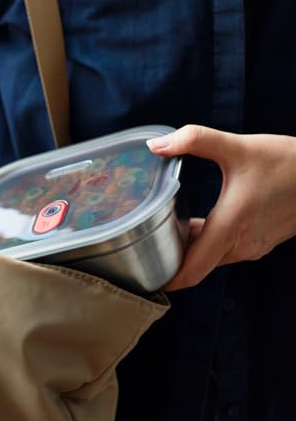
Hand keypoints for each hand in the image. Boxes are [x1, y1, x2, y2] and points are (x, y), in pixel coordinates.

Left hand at [147, 125, 295, 290]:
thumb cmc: (289, 163)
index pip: (191, 271)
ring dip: (187, 250)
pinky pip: (224, 250)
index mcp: (230, 229)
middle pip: (195, 265)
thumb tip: (155, 145)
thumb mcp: (238, 147)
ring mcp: (252, 246)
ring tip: (160, 234)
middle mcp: (240, 245)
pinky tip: (191, 225)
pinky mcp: (259, 241)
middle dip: (168, 261)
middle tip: (141, 248)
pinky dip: (204, 243)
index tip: (143, 279)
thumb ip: (194, 140)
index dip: (166, 280)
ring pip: (210, 257)